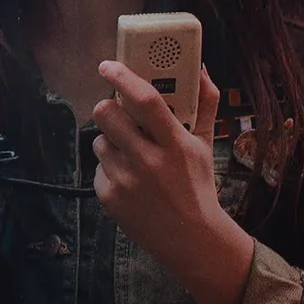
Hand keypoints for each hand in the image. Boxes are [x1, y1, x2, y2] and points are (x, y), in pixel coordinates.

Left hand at [91, 63, 255, 303]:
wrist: (190, 238)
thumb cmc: (198, 185)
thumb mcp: (206, 144)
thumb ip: (204, 104)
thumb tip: (202, 69)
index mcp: (175, 144)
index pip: (144, 100)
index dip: (122, 77)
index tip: (107, 65)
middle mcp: (148, 161)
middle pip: (106, 114)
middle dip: (109, 108)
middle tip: (119, 113)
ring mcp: (125, 180)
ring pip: (98, 139)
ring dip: (111, 140)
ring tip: (132, 152)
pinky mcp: (108, 196)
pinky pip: (98, 166)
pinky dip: (110, 167)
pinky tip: (129, 178)